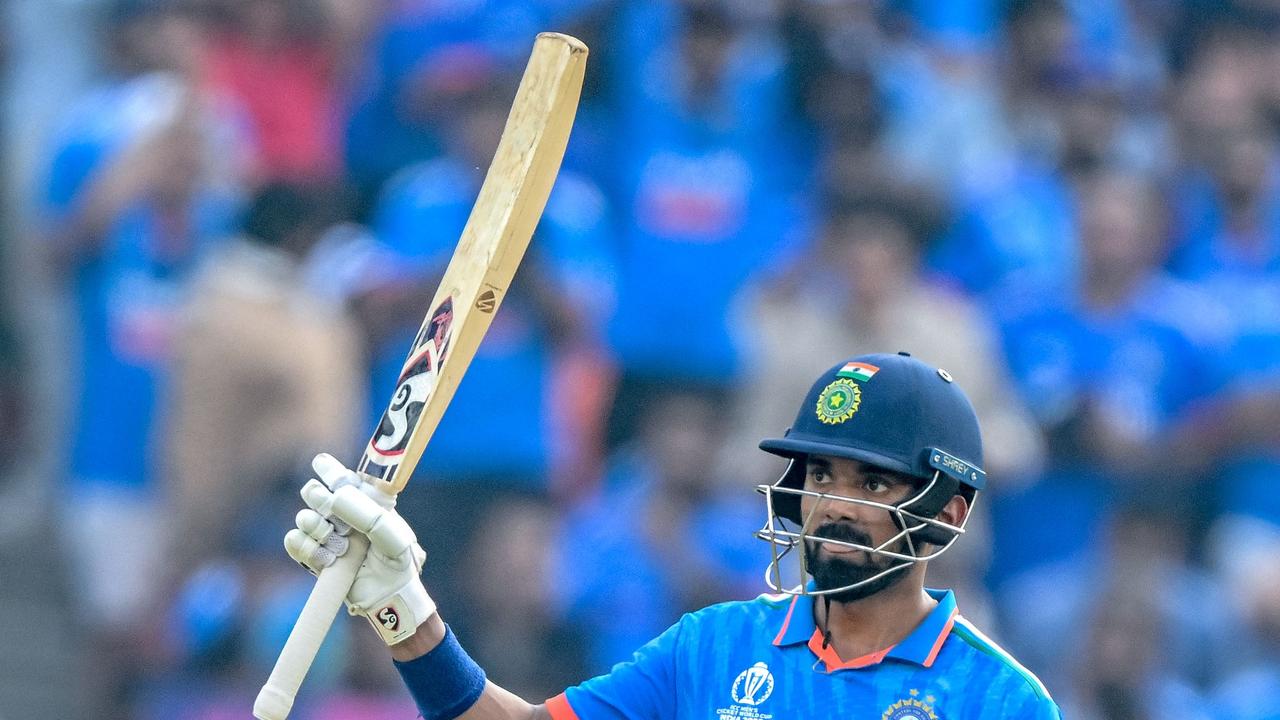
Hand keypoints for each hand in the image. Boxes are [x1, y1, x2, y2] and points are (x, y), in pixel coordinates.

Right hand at [284, 453, 436, 644]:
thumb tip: (335, 497)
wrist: (387, 596)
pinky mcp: (314, 556)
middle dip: (319, 498)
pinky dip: (307, 549)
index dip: (330, 469)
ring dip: (318, 529)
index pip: (343, 478)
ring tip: (340, 546)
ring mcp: (327, 534)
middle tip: (330, 509)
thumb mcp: (392, 536)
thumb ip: (367, 514)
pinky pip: (293, 541)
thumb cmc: (396, 562)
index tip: (320, 463)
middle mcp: (343, 515)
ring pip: (303, 517)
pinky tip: (327, 560)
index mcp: (364, 501)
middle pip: (314, 492)